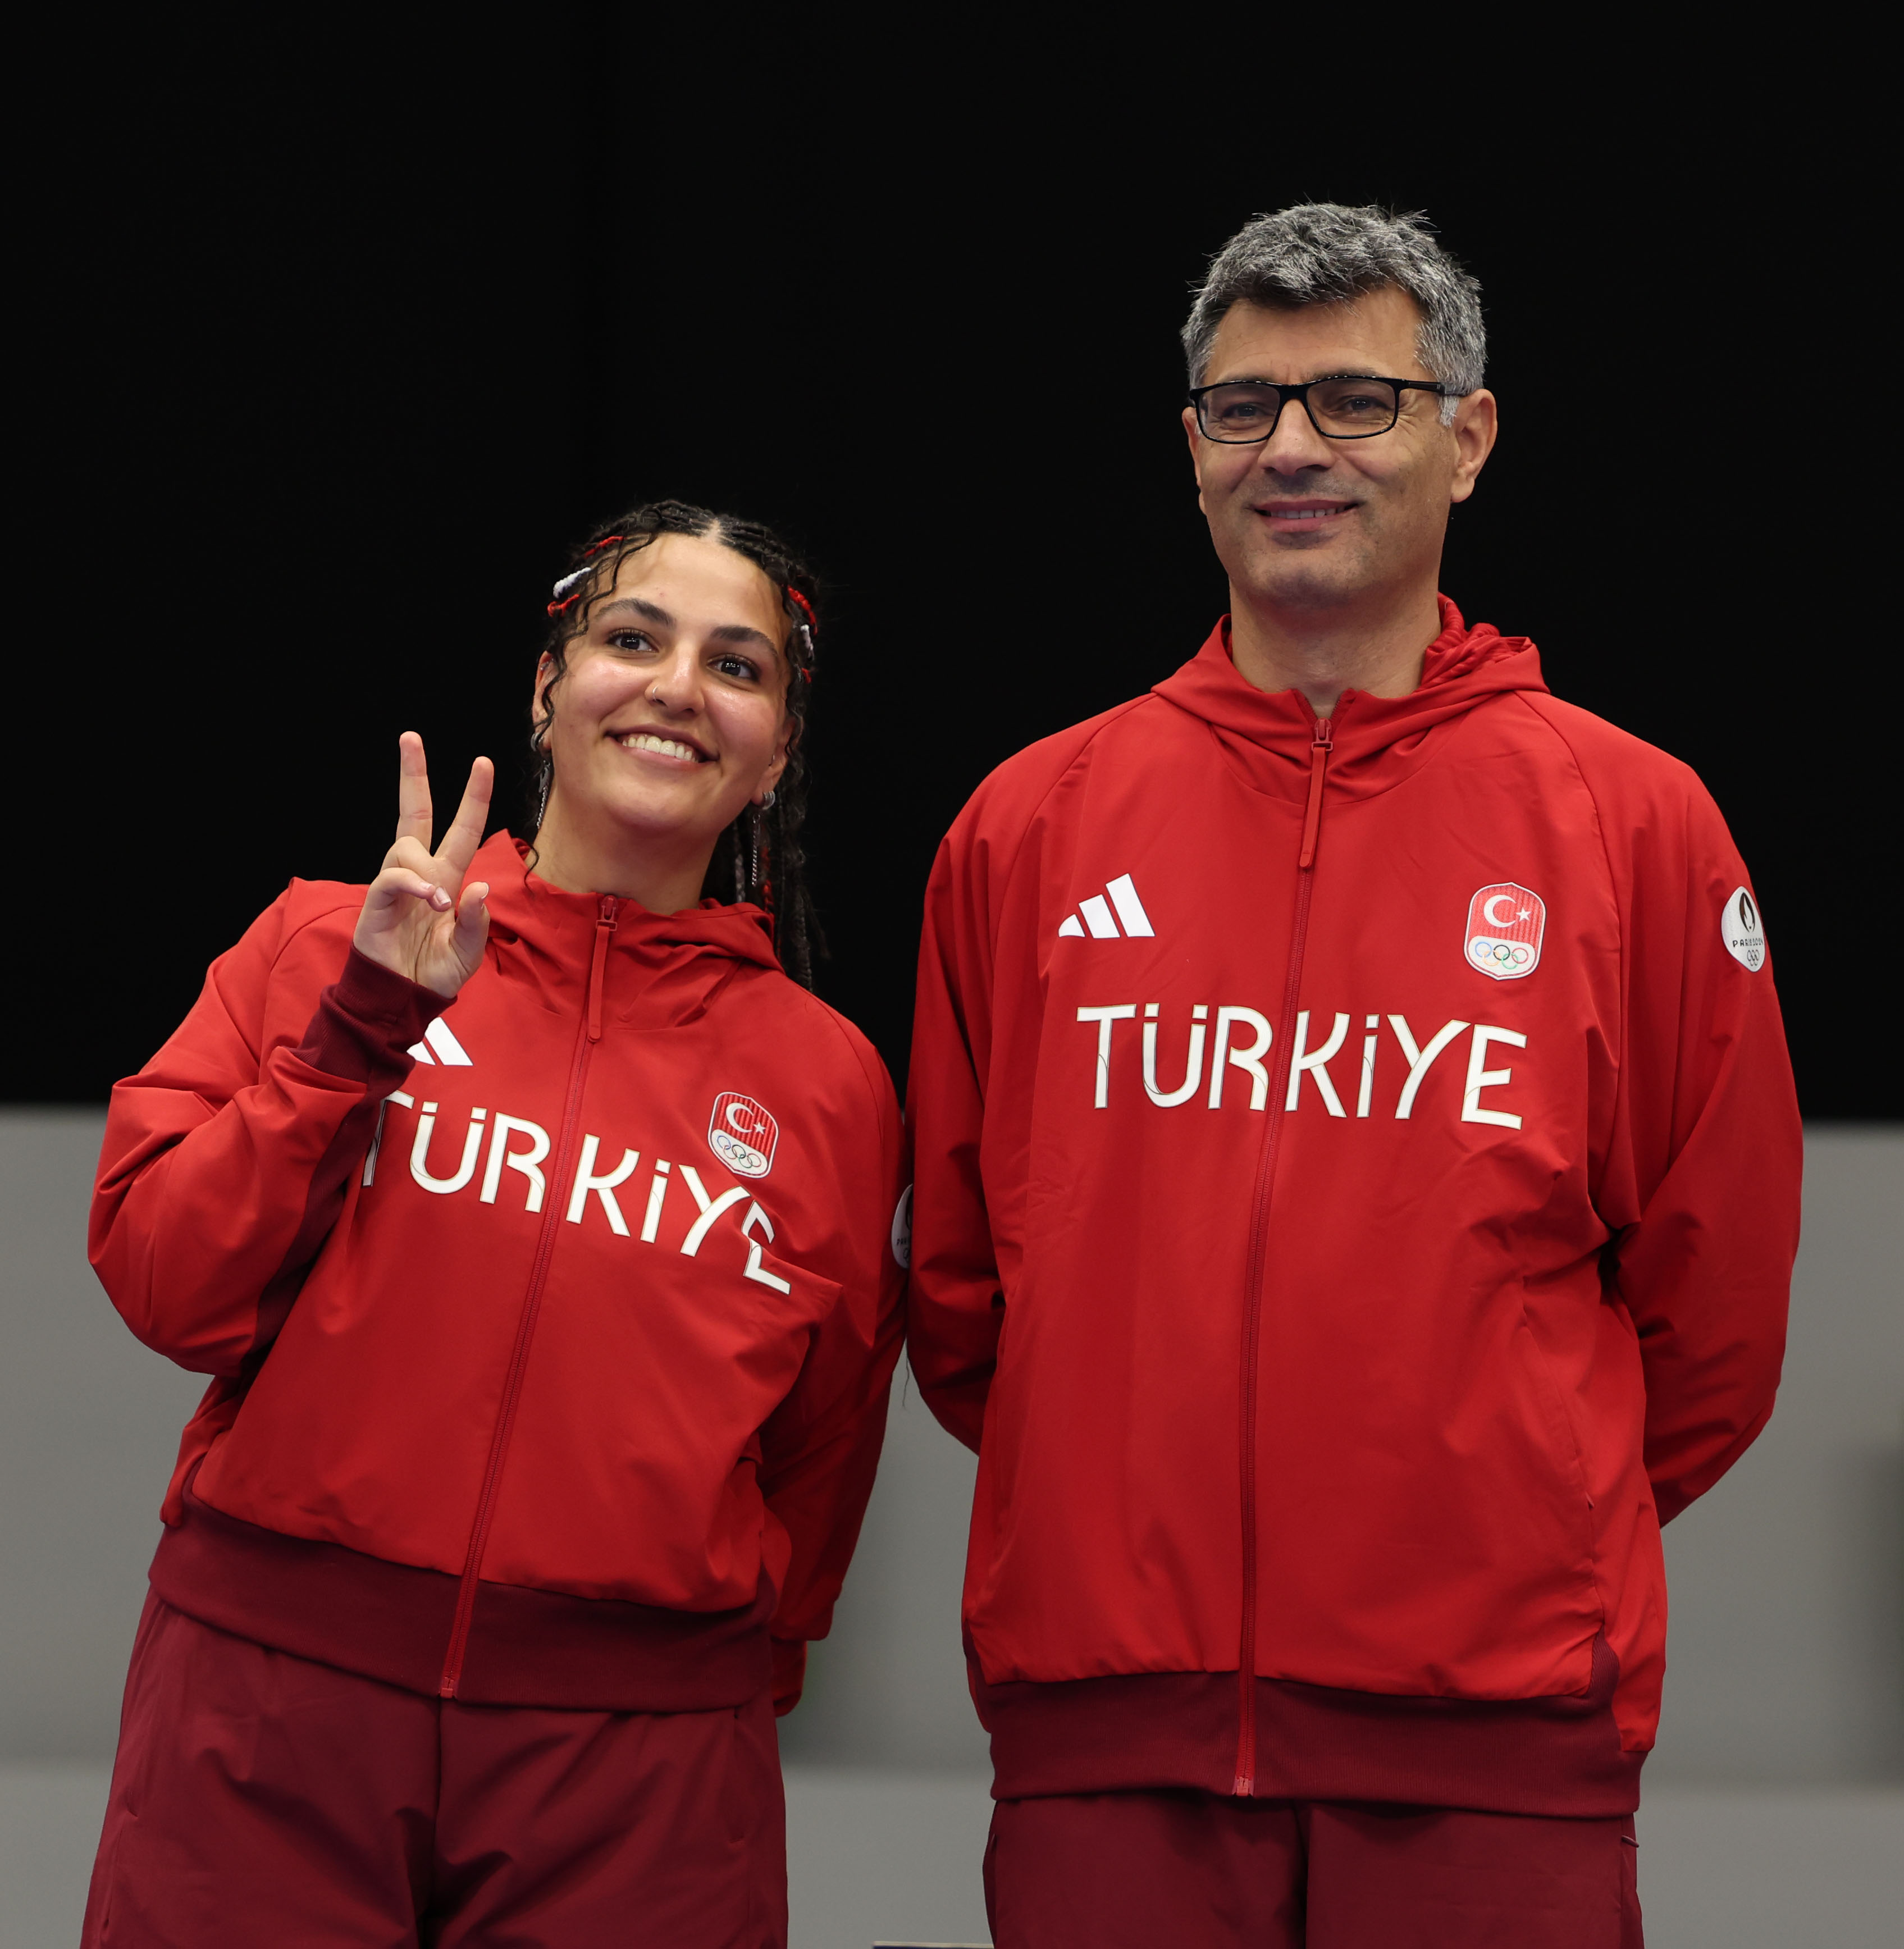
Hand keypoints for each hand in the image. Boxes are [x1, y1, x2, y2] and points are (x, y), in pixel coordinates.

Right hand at [353, 733, 494, 999]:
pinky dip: (413, 884)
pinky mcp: (376, 900)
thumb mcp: (469, 951)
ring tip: (440, 904)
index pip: (461, 828)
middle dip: (412, 774)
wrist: (403, 997)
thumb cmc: (435, 973)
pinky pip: (394, 876)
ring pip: (405, 846)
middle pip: (414, 812)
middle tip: (410, 737)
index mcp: (447, 878)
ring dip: (426, 870)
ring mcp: (397, 884)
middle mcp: (421, 873)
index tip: (482, 762)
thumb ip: (477, 921)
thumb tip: (480, 887)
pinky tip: (431, 900)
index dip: (472, 797)